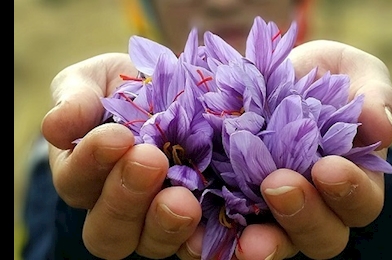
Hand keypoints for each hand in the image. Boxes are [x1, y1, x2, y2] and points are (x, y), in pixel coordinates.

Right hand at [41, 53, 202, 258]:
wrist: (175, 94)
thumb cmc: (127, 89)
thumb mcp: (98, 80)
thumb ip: (77, 98)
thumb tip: (57, 126)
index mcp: (86, 173)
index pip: (77, 181)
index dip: (92, 162)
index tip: (117, 136)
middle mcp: (118, 206)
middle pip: (108, 230)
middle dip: (127, 198)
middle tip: (151, 162)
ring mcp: (157, 219)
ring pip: (151, 242)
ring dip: (165, 224)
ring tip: (184, 200)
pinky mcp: (198, 220)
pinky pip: (197, 242)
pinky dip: (206, 239)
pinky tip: (220, 230)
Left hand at [217, 40, 391, 258]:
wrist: (274, 80)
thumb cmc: (322, 79)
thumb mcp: (353, 73)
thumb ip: (373, 95)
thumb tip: (380, 126)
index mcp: (351, 178)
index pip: (361, 201)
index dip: (349, 192)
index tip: (327, 167)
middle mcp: (316, 205)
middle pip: (321, 236)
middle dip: (303, 215)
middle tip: (278, 185)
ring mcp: (273, 210)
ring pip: (276, 242)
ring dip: (262, 241)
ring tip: (245, 232)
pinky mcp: (234, 204)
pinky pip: (228, 228)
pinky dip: (219, 232)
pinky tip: (201, 223)